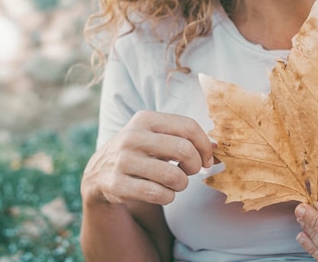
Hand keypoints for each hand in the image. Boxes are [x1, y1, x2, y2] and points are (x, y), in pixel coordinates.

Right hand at [81, 111, 214, 205]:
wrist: (98, 173)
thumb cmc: (140, 152)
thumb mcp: (158, 137)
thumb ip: (186, 138)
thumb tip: (218, 147)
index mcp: (145, 119)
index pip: (188, 127)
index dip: (205, 145)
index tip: (208, 158)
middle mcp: (132, 137)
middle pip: (184, 150)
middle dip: (196, 165)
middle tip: (192, 171)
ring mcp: (122, 161)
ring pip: (173, 176)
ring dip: (182, 184)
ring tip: (176, 183)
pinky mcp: (117, 185)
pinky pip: (159, 195)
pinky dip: (168, 197)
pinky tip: (163, 193)